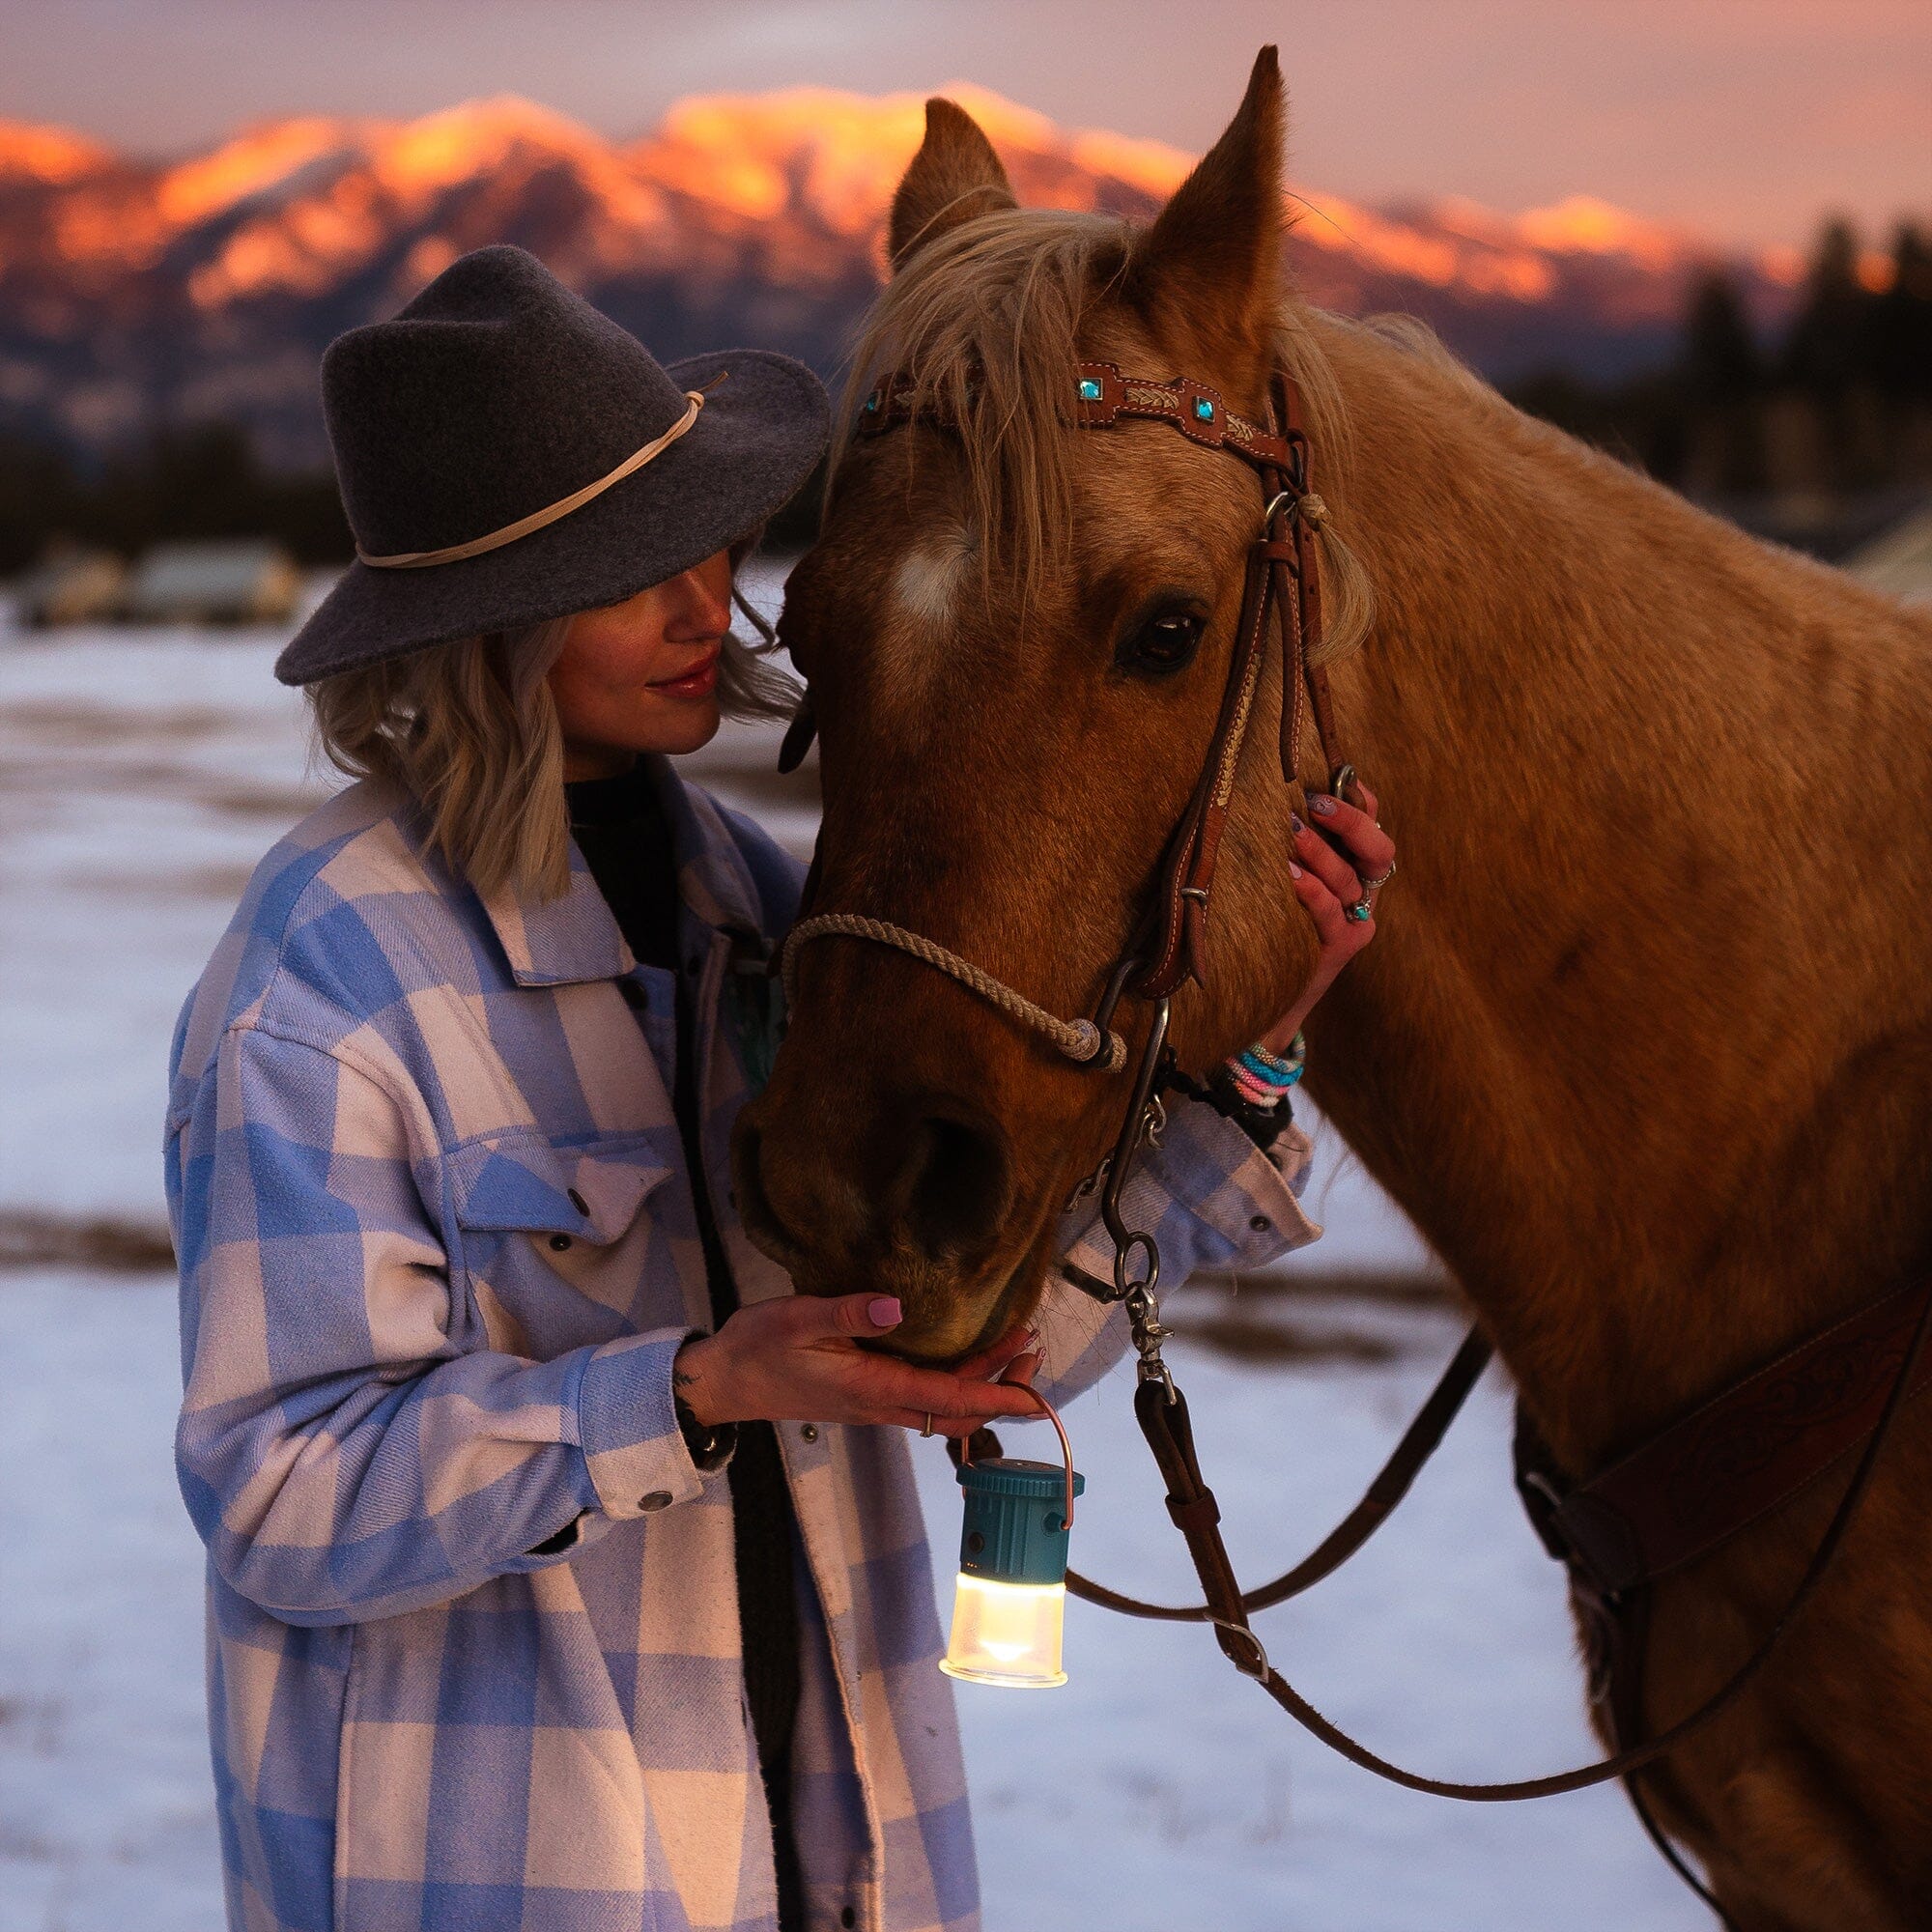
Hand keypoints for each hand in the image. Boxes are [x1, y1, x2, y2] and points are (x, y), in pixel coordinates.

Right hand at [673, 1295, 1041, 1439]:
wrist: (724, 1381)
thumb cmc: (758, 1348)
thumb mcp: (797, 1320)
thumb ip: (846, 1313)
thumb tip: (897, 1307)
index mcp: (871, 1389)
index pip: (950, 1400)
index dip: (997, 1393)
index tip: (1035, 1384)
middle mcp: (881, 1404)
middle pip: (958, 1411)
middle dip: (1002, 1387)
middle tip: (1032, 1348)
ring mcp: (875, 1403)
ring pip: (944, 1406)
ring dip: (983, 1383)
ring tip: (1013, 1345)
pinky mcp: (867, 1395)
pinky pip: (925, 1396)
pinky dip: (957, 1379)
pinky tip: (964, 1352)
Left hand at [1260, 781, 1394, 1054]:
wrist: (1262, 995)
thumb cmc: (1268, 926)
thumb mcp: (1280, 878)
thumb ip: (1288, 845)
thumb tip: (1273, 797)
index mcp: (1354, 871)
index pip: (1372, 825)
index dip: (1360, 801)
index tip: (1335, 778)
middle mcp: (1362, 895)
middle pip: (1378, 850)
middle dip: (1350, 821)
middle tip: (1316, 803)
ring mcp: (1354, 924)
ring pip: (1349, 879)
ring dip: (1320, 852)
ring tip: (1290, 831)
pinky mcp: (1338, 949)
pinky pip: (1331, 913)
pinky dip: (1312, 891)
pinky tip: (1290, 876)